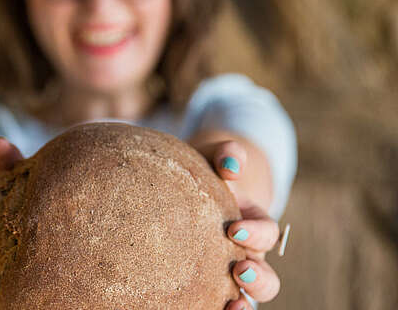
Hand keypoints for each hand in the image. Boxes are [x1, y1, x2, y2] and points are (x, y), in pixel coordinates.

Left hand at [211, 141, 281, 309]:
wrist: (180, 187)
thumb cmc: (199, 171)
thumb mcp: (212, 158)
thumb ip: (226, 155)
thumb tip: (231, 166)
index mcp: (253, 225)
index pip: (268, 234)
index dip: (256, 234)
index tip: (233, 229)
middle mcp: (246, 256)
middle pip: (268, 280)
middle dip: (259, 279)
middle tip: (239, 269)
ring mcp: (227, 273)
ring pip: (247, 299)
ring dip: (244, 304)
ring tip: (230, 304)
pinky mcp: (205, 285)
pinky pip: (213, 303)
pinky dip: (215, 309)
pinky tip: (195, 308)